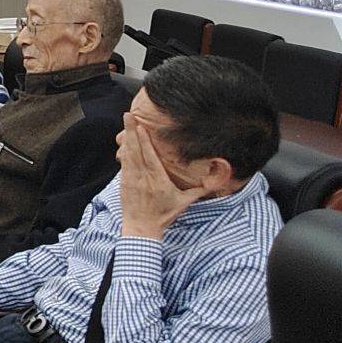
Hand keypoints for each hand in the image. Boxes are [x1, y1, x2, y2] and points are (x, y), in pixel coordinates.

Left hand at [117, 113, 204, 239]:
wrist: (142, 228)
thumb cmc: (165, 215)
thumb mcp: (185, 202)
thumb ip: (201, 189)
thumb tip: (218, 180)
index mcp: (158, 181)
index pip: (150, 157)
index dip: (144, 141)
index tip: (141, 126)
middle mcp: (143, 178)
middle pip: (136, 150)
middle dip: (132, 131)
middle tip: (129, 114)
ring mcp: (131, 179)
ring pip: (128, 154)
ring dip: (127, 136)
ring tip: (126, 120)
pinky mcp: (123, 181)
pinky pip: (124, 162)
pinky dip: (124, 149)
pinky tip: (124, 139)